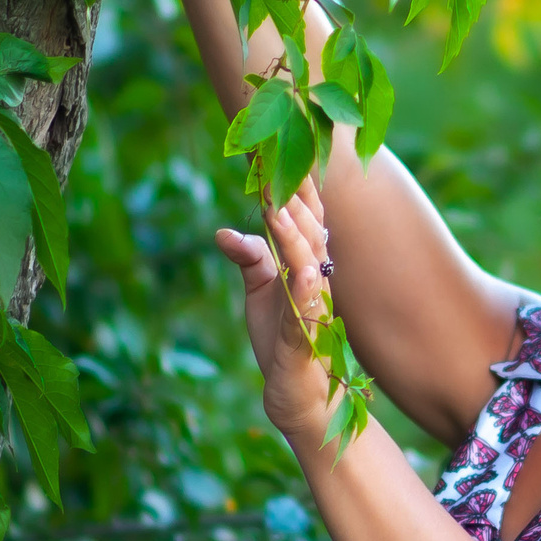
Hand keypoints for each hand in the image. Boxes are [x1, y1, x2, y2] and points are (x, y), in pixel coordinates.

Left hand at [215, 178, 340, 441]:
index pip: (306, 217)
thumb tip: (223, 232)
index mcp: (307, 264)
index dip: (295, 185)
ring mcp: (315, 307)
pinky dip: (305, 288)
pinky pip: (308, 309)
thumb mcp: (260, 291)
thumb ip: (250, 258)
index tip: (279, 148)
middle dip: (295, 197)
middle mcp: (317, 279)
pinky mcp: (306, 338)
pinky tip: (300, 270)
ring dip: (294, 235)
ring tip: (276, 206)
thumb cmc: (281, 337)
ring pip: (309, 262)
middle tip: (275, 161)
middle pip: (311, 230)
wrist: (296, 392)